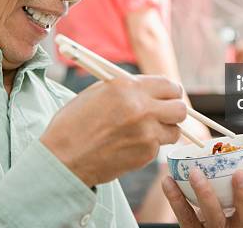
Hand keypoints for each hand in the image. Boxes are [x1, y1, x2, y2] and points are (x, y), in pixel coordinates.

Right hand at [40, 76, 186, 186]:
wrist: (63, 158)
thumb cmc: (74, 123)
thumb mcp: (99, 92)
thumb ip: (129, 88)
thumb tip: (152, 89)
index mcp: (128, 87)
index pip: (168, 85)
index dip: (170, 91)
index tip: (168, 95)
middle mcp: (141, 108)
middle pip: (180, 108)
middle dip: (174, 110)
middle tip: (165, 113)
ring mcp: (146, 133)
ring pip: (175, 130)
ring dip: (165, 130)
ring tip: (146, 130)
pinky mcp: (146, 154)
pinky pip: (158, 146)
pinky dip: (149, 145)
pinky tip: (129, 144)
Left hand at [162, 169, 242, 227]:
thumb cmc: (215, 205)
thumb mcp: (229, 197)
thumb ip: (232, 175)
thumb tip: (230, 139)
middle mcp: (235, 227)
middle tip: (240, 174)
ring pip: (214, 217)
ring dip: (205, 193)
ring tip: (195, 172)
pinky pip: (185, 217)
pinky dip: (176, 198)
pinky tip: (168, 180)